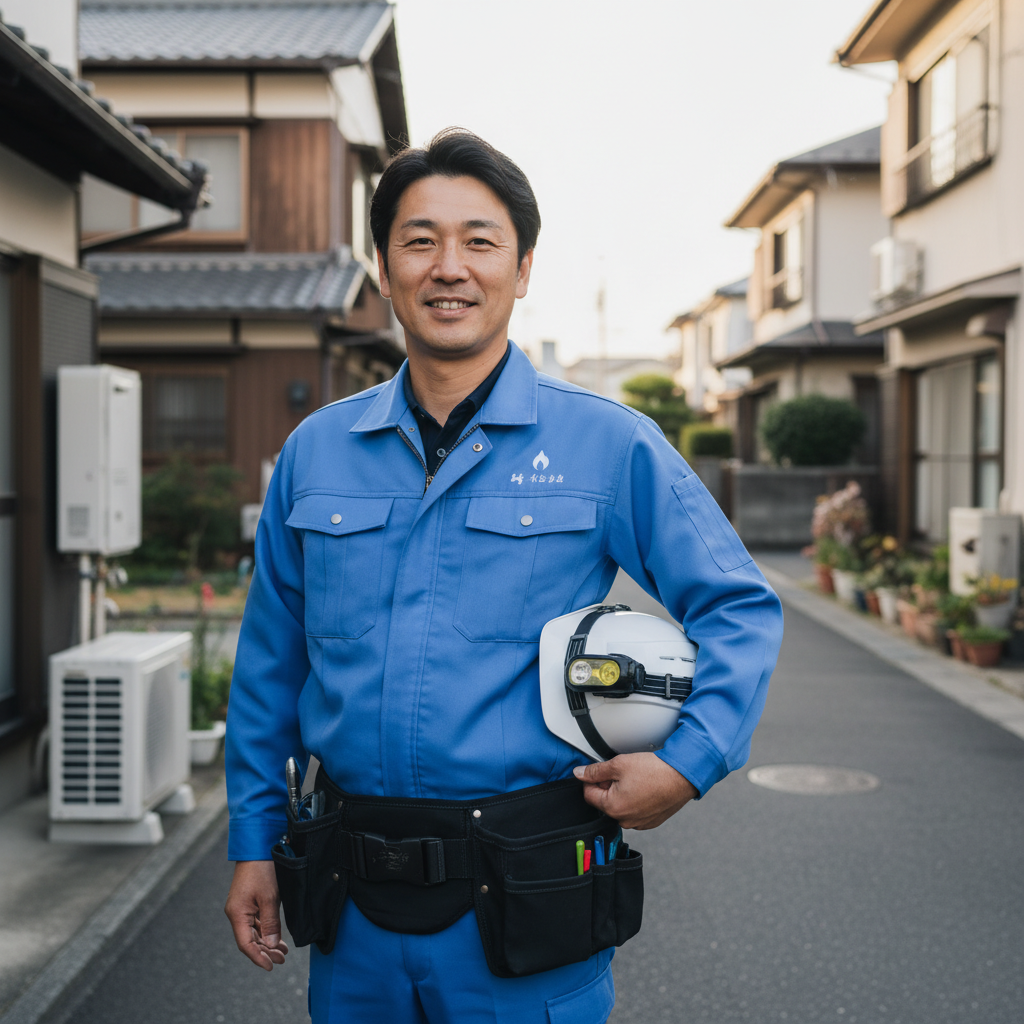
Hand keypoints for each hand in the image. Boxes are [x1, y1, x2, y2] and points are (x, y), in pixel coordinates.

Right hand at [225, 860, 288, 970]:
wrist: (258, 847)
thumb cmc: (262, 870)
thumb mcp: (269, 897)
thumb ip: (270, 922)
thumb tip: (272, 944)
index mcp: (237, 914)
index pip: (246, 944)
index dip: (258, 957)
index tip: (270, 967)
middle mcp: (237, 913)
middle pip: (250, 939)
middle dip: (266, 951)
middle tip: (282, 959)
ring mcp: (242, 907)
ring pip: (254, 931)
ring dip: (268, 942)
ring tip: (283, 951)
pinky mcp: (249, 901)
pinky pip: (256, 922)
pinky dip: (267, 930)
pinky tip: (277, 936)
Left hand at [573, 752, 697, 828]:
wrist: (682, 776)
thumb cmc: (654, 771)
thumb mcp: (618, 764)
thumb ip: (595, 771)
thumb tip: (579, 773)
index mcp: (613, 808)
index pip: (588, 795)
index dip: (591, 779)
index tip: (600, 771)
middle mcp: (625, 821)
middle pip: (604, 802)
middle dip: (607, 787)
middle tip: (621, 772)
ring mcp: (639, 823)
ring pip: (620, 807)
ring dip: (621, 793)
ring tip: (635, 779)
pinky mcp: (651, 821)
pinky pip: (635, 811)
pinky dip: (635, 800)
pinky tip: (644, 787)